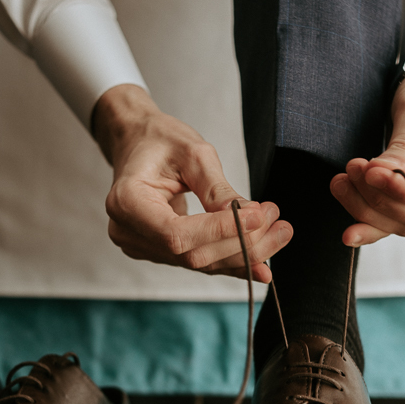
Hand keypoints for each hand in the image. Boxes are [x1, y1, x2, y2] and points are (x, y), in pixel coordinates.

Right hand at [92, 85, 291, 282]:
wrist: (138, 144)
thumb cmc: (159, 140)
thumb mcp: (192, 152)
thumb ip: (218, 189)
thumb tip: (249, 218)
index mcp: (126, 202)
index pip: (177, 233)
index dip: (220, 231)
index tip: (258, 217)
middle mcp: (128, 231)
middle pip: (191, 255)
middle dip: (241, 243)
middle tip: (277, 223)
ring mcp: (142, 245)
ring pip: (199, 262)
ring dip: (243, 253)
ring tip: (278, 232)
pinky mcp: (159, 251)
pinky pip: (198, 260)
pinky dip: (232, 259)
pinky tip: (262, 262)